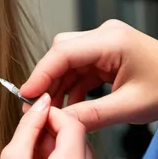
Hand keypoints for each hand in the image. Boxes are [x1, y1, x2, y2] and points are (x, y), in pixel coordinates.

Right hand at [20, 19, 157, 131]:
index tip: (26, 93)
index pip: (64, 52)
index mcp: (111, 41)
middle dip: (48, 79)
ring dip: (58, 85)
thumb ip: (93, 114)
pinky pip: (80, 68)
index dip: (41, 72)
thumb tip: (60, 122)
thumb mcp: (132, 106)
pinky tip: (70, 105)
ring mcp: (104, 43)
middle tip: (37, 106)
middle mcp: (104, 36)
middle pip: (61, 53)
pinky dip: (72, 86)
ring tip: (53, 111)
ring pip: (67, 61)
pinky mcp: (105, 53)